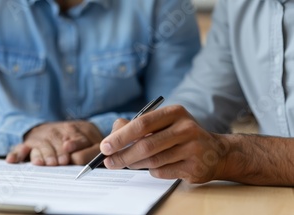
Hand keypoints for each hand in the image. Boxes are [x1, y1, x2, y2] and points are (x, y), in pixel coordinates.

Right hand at [6, 121, 102, 165]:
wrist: (66, 131)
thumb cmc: (83, 143)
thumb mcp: (91, 143)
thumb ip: (89, 151)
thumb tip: (76, 158)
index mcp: (73, 128)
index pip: (72, 133)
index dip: (71, 142)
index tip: (68, 148)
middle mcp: (55, 130)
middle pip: (53, 139)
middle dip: (54, 151)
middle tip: (56, 162)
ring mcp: (41, 136)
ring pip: (39, 143)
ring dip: (40, 153)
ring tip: (42, 163)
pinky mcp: (30, 143)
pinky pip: (21, 148)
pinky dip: (16, 154)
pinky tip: (12, 160)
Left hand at [100, 105, 226, 182]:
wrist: (216, 152)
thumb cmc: (180, 136)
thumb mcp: (163, 123)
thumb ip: (137, 126)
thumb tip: (112, 135)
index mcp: (175, 112)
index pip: (141, 124)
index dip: (120, 137)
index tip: (105, 147)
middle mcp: (186, 128)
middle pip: (145, 145)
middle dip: (122, 155)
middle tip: (108, 162)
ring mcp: (193, 148)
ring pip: (153, 161)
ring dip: (135, 164)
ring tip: (128, 163)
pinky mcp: (195, 167)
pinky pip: (162, 172)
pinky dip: (152, 171)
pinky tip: (154, 167)